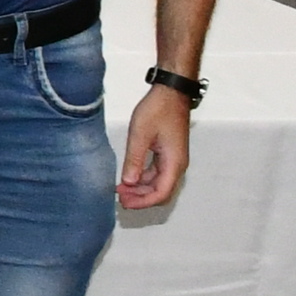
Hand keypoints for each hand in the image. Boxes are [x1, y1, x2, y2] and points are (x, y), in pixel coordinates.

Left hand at [116, 80, 192, 209]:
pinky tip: (127, 178)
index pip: (161, 193)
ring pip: (158, 184)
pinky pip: (156, 174)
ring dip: (140, 189)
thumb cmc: (158, 110)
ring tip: (120, 189)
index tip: (124, 203)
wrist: (171, 93)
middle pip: (161, 192)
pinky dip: (142, 179)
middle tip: (119, 197)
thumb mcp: (140, 134)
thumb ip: (135, 160)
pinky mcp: (167, 154)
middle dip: (141, 198)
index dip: (143, 202)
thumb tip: (128, 182)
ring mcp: (173, 160)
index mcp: (174, 162)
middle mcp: (177, 165)